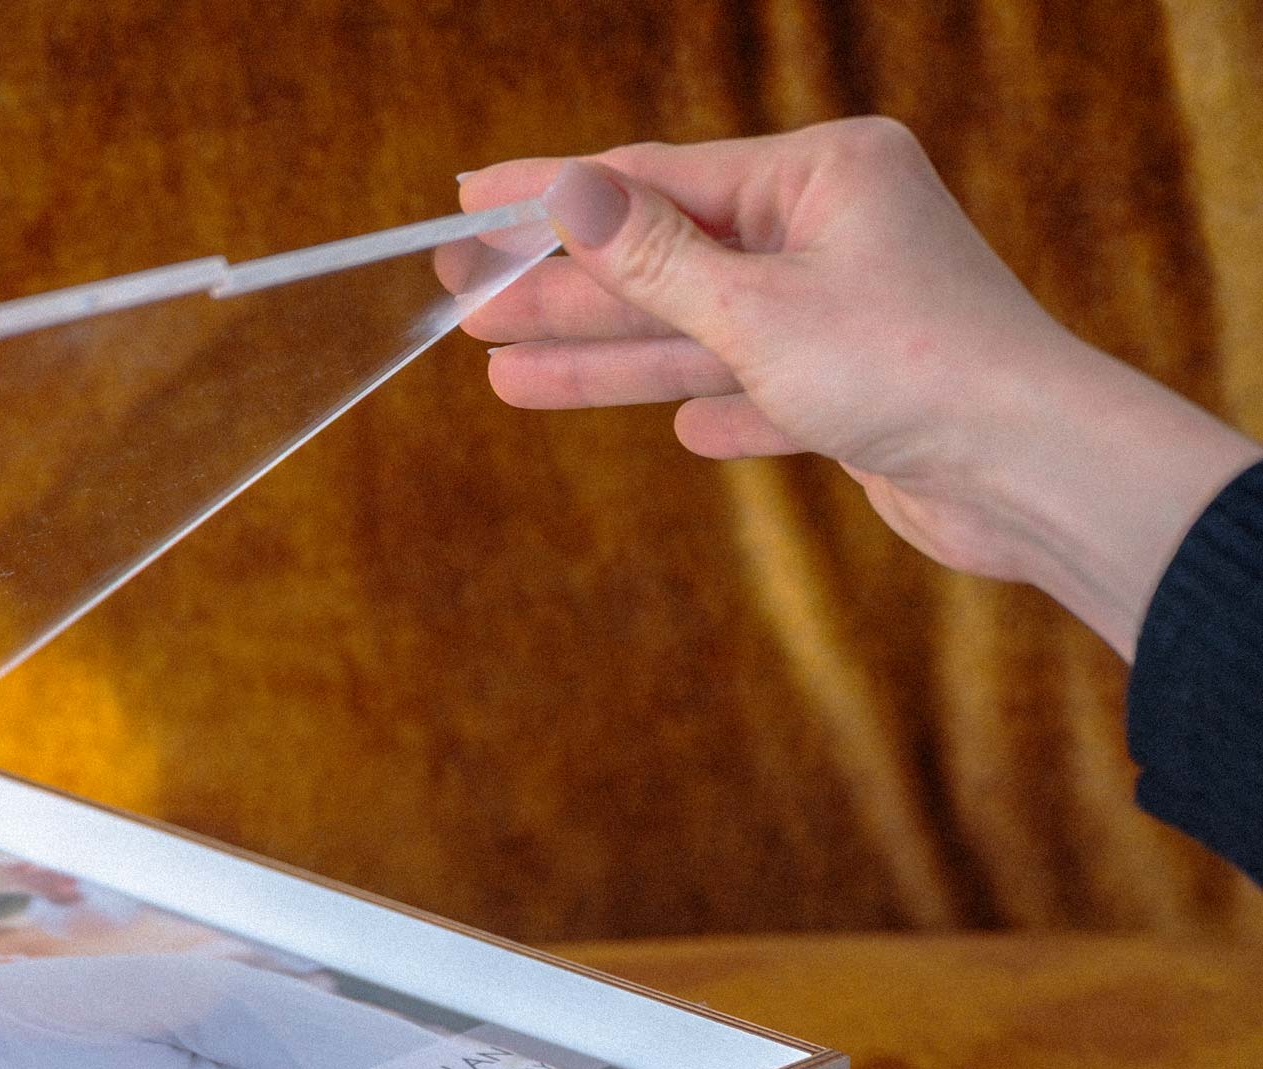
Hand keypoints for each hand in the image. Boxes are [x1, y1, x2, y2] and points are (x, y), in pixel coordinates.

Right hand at [460, 118, 1261, 658]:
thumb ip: (652, 256)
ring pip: (698, 332)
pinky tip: (678, 433)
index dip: (552, 194)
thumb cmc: (908, 368)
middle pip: (667, 257)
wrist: (1027, 471)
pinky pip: (758, 392)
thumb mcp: (754, 308)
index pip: (655, 176)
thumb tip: (570, 188)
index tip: (469, 198)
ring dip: (607, 358)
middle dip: (564, 288)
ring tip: (505, 373)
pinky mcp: (857, 392)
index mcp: (824, 174)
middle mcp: (835, 230)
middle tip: (463, 299)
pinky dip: (713, 411)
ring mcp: (846, 312)